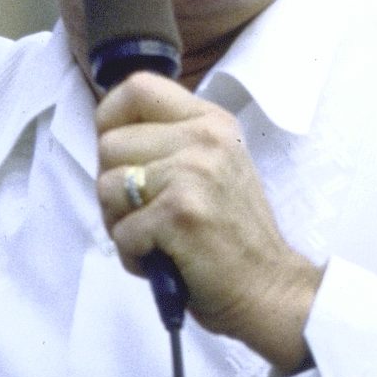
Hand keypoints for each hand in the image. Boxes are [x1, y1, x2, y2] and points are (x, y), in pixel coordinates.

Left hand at [96, 73, 320, 372]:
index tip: (120, 156)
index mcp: (210, 121)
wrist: (269, 288)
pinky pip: (121, 231)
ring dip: (120, 224)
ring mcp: (194, 173)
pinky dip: (134, 256)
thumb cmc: (232, 236)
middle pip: (109, 143)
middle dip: (113, 188)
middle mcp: (205, 138)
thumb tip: (109, 134)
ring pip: (107, 187)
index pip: (136, 88)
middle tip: (147, 215)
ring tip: (157, 238)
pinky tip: (164, 260)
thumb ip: (171, 142)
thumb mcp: (214, 167)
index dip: (110, 120)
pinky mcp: (181, 213)